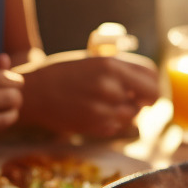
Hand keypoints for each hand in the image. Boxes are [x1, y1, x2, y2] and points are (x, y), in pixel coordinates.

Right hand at [20, 54, 159, 137]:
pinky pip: (118, 126)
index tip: (147, 88)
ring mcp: (104, 108)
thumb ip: (121, 70)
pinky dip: (111, 122)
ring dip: (125, 111)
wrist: (34, 93)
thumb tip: (151, 83)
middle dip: (147, 99)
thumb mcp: (93, 62)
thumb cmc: (64, 74)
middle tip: (138, 99)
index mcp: (111, 65)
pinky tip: (93, 113)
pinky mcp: (97, 125)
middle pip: (152, 97)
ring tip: (104, 103)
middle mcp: (111, 86)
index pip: (152, 75)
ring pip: (133, 113)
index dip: (153, 83)